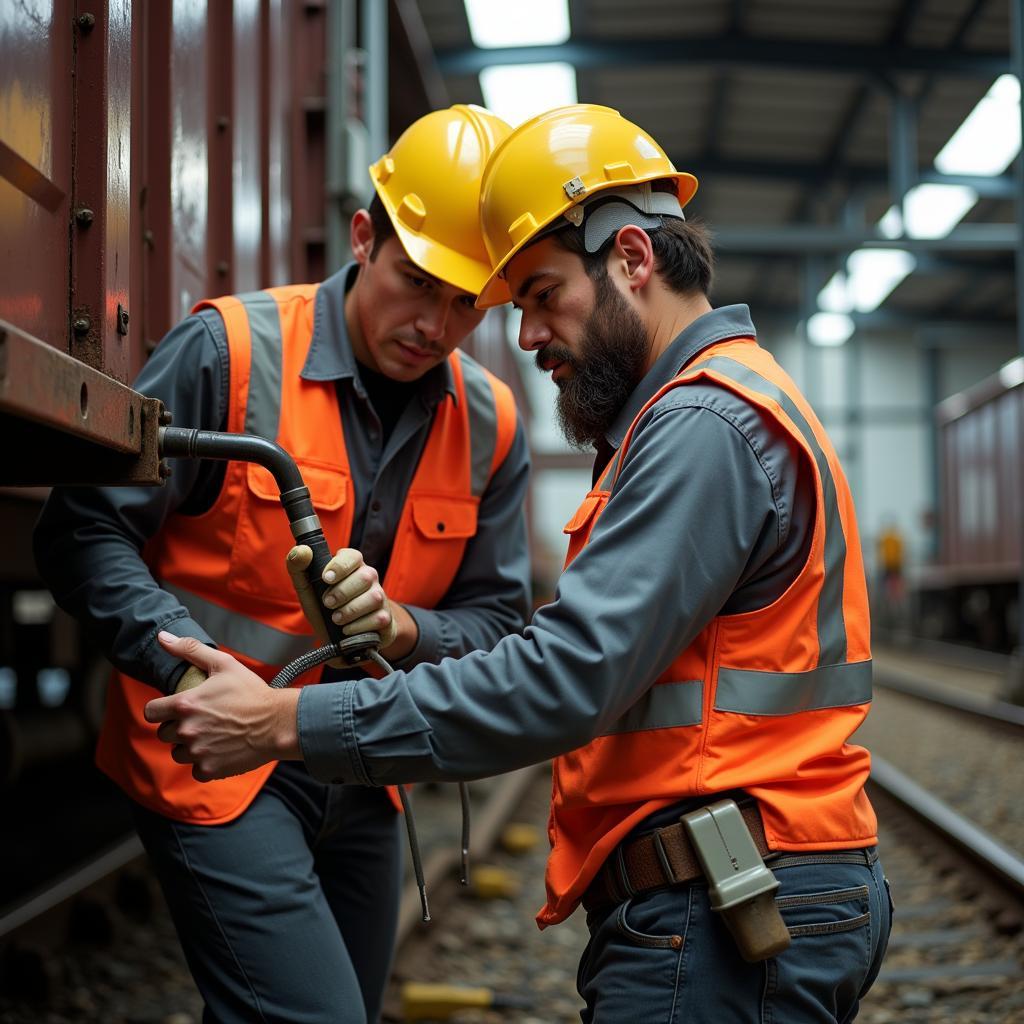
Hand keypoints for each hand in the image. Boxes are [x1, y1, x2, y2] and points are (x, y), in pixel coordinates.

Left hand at [144, 632, 299, 781]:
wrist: (278, 723)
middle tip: (203, 720)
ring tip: (213, 735)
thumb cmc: (252, 692)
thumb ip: (190, 649)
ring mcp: (197, 752)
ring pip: (178, 753)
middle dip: (178, 727)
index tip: (175, 708)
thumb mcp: (223, 664)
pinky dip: (206, 762)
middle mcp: (187, 730)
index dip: (161, 709)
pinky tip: (221, 749)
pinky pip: (196, 769)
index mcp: (185, 704)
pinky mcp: (209, 769)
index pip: (151, 712)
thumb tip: (162, 637)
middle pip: (164, 734)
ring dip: (190, 746)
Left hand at [286, 546, 416, 662]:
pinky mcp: (385, 617)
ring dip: (350, 610)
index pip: (353, 556)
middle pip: (365, 577)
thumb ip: (298, 567)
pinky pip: (378, 618)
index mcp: (351, 565)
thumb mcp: (307, 588)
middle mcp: (369, 577)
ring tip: (336, 618)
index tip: (326, 578)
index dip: (340, 566)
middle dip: (342, 592)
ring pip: (373, 597)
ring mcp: (380, 597)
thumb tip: (302, 550)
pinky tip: (346, 629)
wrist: (341, 637)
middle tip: (327, 603)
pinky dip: (358, 626)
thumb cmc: (324, 607)